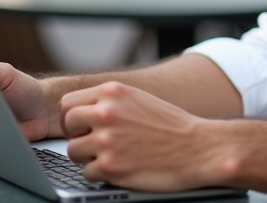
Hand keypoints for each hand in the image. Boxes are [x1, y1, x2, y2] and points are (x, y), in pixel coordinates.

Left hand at [61, 82, 228, 191]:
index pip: (68, 103)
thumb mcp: (139, 99)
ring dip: (88, 157)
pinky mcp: (111, 167)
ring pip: (73, 151)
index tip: (82, 126)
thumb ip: (110, 101)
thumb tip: (82, 110)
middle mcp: (106, 112)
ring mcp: (107, 140)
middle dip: (78, 136)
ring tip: (109, 156)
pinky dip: (100, 174)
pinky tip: (119, 168)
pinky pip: (87, 173)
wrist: (198, 148)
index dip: (74, 117)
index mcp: (112, 92)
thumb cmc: (172, 126)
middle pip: (68, 125)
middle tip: (94, 143)